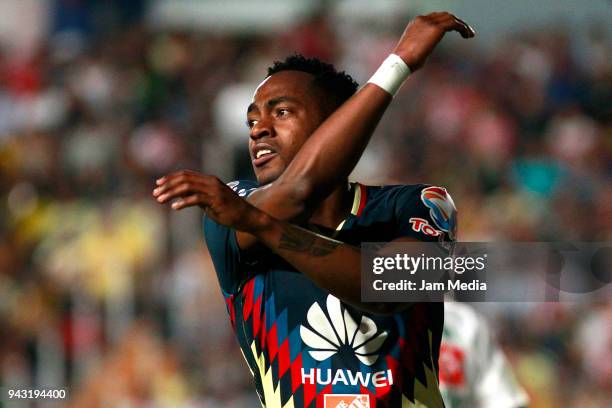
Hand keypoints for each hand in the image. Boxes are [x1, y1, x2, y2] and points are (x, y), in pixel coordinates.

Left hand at [153, 170, 267, 232]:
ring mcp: (214, 190)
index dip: (170, 178)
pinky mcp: (216, 200)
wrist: (248, 217)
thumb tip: (182, 196)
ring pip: (187, 187)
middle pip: (184, 179)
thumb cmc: (229, 211)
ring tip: (160, 200)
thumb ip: (198, 196)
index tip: (158, 184)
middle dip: (167, 185)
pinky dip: (183, 202)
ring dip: (171, 193)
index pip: (186, 174)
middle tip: (155, 194)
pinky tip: (175, 207)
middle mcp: (211, 182)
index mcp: (209, 180)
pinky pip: (196, 198)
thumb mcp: (210, 202)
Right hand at [393, 12, 474, 71]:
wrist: (401, 62)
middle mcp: (423, 19)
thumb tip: (426, 51)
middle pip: (445, 15)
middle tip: (465, 32)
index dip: (447, 22)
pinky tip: (468, 36)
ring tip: (469, 35)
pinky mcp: (436, 28)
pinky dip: (463, 28)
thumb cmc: (405, 62)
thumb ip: (422, 45)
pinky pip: (454, 24)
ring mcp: (429, 22)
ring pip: (451, 18)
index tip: (454, 30)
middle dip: (456, 22)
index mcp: (416, 22)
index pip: (436, 17)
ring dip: (462, 25)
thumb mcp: (413, 49)